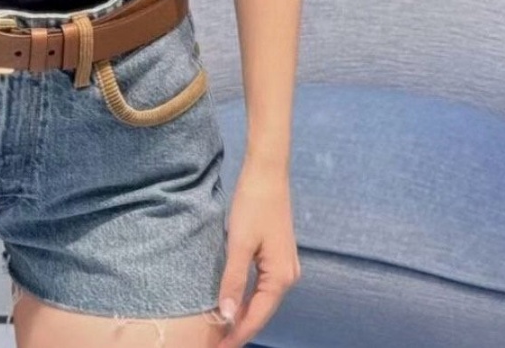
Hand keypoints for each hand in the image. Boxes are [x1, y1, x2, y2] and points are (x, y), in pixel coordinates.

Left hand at [215, 160, 301, 347]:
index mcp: (281, 277)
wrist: (268, 173)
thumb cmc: (253, 205)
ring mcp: (286, 266)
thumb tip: (227, 316)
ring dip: (245, 314)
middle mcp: (288, 276)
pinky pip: (263, 286)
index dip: (238, 334)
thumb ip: (233, 281)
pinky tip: (236, 302)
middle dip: (241, 327)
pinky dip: (250, 297)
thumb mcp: (239, 244)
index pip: (258, 316)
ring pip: (263, 299)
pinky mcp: (278, 255)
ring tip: (223, 329)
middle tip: (216, 342)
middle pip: (263, 311)